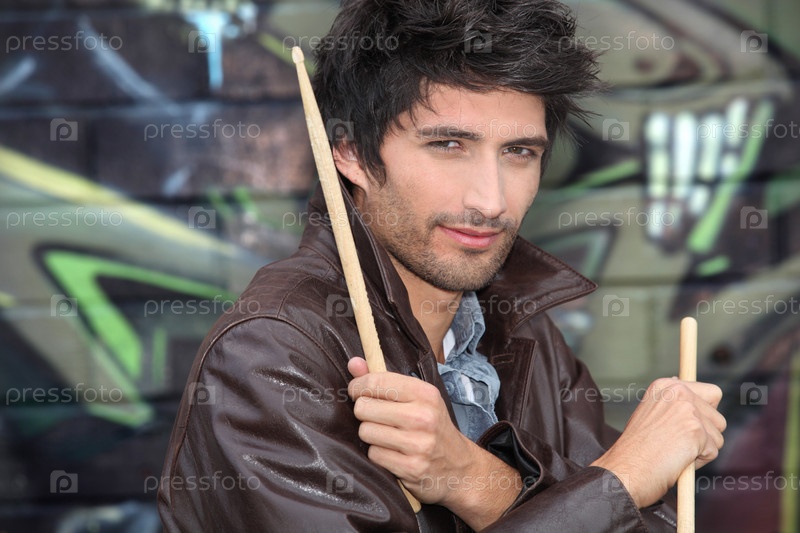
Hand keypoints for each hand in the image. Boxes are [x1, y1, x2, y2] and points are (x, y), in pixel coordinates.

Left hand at [347, 357, 519, 529]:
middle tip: (377, 417)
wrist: (459, 467)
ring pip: (366, 432)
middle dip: (364, 413)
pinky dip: (378, 454)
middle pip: (364, 408)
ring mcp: (418, 444)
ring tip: (387, 436)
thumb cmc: (432, 426)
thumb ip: (382, 379)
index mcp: (425, 393)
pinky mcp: (411, 468)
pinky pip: (374, 454)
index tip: (357, 391)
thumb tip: (353, 363)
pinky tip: (393, 453)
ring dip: (371, 435)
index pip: (376, 382)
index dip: (358, 386)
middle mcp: (423, 416)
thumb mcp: (416, 398)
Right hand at [591, 377, 725, 507]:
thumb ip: (676, 405)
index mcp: (665, 385)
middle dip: (704, 436)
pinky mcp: (695, 430)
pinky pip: (713, 451)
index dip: (703, 415)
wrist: (626, 470)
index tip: (683, 427)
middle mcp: (677, 391)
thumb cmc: (636, 450)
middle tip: (675, 443)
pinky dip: (698, 462)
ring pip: (717, 436)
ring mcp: (687, 409)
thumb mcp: (652, 415)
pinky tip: (676, 459)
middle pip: (718, 417)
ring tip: (674, 452)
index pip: (711, 393)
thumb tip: (701, 394)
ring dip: (701, 450)